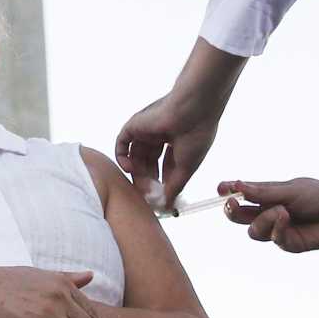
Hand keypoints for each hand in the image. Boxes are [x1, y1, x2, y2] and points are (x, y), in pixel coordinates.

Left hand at [115, 90, 219, 211]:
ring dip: (136, 172)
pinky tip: (129, 169)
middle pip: (148, 163)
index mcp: (177, 142)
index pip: (164, 166)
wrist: (193, 110)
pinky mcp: (135, 125)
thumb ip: (174, 188)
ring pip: (135, 155)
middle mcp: (161, 135)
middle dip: (147, 180)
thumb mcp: (186, 168)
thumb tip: (167, 206)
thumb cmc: (196, 137)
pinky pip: (122, 143)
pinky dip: (122, 157)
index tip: (158, 198)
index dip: (161, 182)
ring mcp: (147, 130)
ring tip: (141, 185)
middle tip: (147, 195)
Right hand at [218, 171, 318, 252]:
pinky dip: (278, 230)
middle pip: (239, 217)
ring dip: (264, 221)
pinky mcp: (290, 243)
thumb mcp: (290, 190)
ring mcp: (279, 229)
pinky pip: (274, 240)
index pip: (241, 195)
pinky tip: (288, 220)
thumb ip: (263, 192)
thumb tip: (237, 186)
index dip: (228, 193)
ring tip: (282, 212)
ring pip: (254, 232)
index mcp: (268, 196)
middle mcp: (270, 213)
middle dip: (233, 211)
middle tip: (232, 204)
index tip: (220, 189)